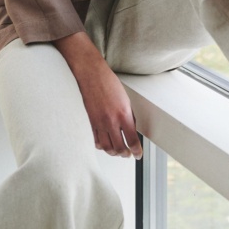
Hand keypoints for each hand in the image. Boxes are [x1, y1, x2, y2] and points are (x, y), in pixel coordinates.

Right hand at [54, 32, 142, 158]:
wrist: (91, 74)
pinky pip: (96, 140)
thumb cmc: (108, 82)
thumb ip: (129, 115)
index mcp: (123, 115)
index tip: (138, 153)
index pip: (132, 141)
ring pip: (107, 148)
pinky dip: (102, 146)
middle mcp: (111, 121)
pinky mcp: (90, 122)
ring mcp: (99, 123)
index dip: (136, 151)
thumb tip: (131, 128)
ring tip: (118, 152)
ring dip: (114, 153)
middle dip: (126, 154)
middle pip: (119, 148)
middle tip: (129, 154)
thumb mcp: (125, 98)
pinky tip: (105, 144)